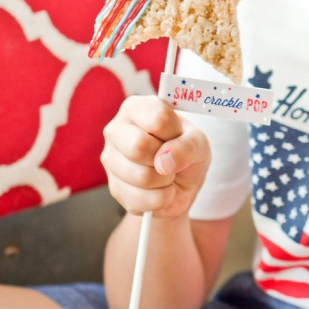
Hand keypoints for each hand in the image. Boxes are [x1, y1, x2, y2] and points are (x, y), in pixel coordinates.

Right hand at [100, 95, 210, 219]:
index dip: (175, 133)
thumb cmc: (186, 151)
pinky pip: (139, 200)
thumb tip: (163, 162)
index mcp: (136, 108)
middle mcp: (116, 130)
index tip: (177, 136)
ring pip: (140, 176)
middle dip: (166, 159)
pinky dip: (159, 199)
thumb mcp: (198, 142)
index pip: (158, 118)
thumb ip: (187, 146)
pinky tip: (159, 190)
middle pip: (139, 146)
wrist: (181, 182)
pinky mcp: (113, 188)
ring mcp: (110, 159)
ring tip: (167, 175)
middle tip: (171, 159)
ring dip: (165, 182)